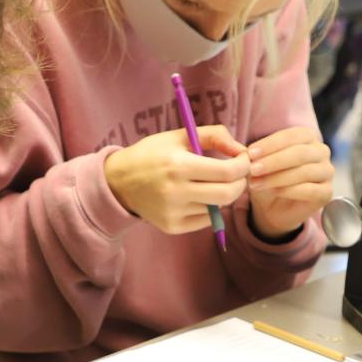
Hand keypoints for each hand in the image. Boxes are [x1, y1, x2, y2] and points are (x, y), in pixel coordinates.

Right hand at [103, 126, 248, 234]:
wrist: (118, 182)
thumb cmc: (151, 154)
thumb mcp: (179, 135)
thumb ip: (214, 135)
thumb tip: (241, 150)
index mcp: (178, 165)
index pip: (227, 172)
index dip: (243, 165)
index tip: (243, 159)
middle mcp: (175, 192)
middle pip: (227, 195)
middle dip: (240, 184)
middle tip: (239, 175)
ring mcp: (173, 212)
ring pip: (217, 208)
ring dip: (223, 195)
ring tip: (212, 182)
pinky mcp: (172, 227)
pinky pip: (205, 220)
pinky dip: (210, 208)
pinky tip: (199, 196)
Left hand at [246, 126, 331, 239]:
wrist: (273, 207)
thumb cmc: (269, 179)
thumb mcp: (259, 164)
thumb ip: (257, 156)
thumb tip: (248, 154)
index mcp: (307, 137)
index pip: (291, 136)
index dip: (270, 144)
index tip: (250, 153)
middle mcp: (321, 152)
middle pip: (299, 153)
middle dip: (274, 161)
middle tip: (253, 169)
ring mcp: (327, 172)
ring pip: (304, 171)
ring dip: (277, 178)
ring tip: (256, 183)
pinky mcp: (326, 193)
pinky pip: (310, 190)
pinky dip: (289, 190)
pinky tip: (274, 192)